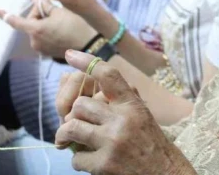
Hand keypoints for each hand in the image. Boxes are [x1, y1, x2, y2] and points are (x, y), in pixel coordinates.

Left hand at [0, 2, 96, 57]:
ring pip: (38, 31)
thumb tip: (40, 2)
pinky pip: (44, 39)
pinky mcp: (47, 53)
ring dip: (45, 24)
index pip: (16, 21)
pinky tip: (62, 31)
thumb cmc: (75, 26)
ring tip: (62, 23)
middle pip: (31, 23)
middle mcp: (35, 41)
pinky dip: (49, 33)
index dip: (5, 15)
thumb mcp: (59, 11)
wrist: (90, 44)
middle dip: (40, 16)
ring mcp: (41, 49)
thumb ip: (45, 5)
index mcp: (35, 30)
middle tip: (55, 12)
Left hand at [54, 51, 195, 174]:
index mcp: (132, 105)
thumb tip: (91, 82)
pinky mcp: (104, 165)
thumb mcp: (141, 115)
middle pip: (80, 104)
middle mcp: (122, 120)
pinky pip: (76, 157)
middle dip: (74, 115)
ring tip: (70, 141)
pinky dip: (79, 160)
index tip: (70, 55)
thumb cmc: (151, 144)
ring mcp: (112, 142)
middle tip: (76, 124)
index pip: (108, 75)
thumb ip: (120, 100)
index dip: (86, 62)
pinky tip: (90, 161)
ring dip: (67, 136)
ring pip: (72, 127)